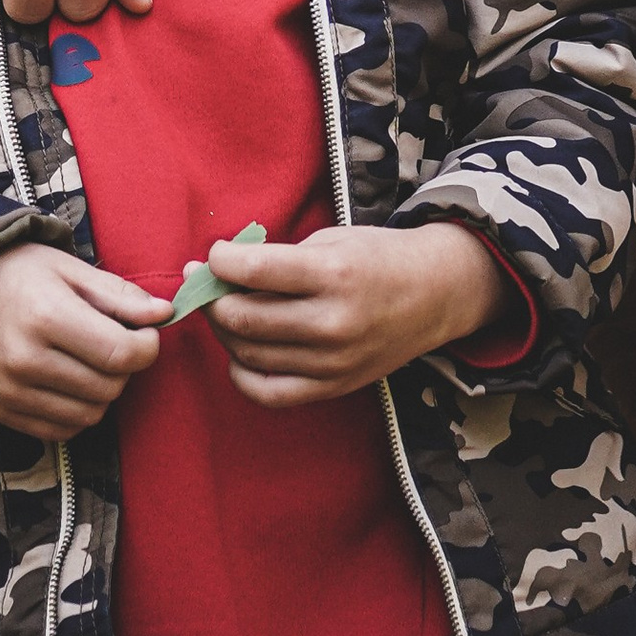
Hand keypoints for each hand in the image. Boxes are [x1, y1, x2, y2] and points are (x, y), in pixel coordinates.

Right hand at [0, 245, 166, 440]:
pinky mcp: (2, 412)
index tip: (148, 334)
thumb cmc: (22, 273)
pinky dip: (78, 411)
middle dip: (125, 367)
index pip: (119, 354)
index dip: (147, 347)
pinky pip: (63, 430)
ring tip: (91, 360)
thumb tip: (166, 313)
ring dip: (104, 391)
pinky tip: (70, 381)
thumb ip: (120, 296)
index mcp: (46, 316)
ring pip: (90, 413)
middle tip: (116, 342)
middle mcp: (25, 360)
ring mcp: (10, 392)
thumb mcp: (71, 269)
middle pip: (108, 387)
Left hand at [205, 222, 509, 407]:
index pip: (255, 270)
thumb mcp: (331, 242)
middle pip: (244, 318)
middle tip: (203, 282)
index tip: (213, 255)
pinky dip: (243, 374)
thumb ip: (278, 259)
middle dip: (211, 297)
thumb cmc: (376, 258)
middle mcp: (332, 322)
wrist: (433, 295)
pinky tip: (239, 352)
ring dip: (224, 331)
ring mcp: (332, 362)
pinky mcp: (333, 388)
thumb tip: (220, 271)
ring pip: (249, 354)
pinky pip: (269, 393)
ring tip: (222, 310)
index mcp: (333, 274)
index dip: (220, 261)